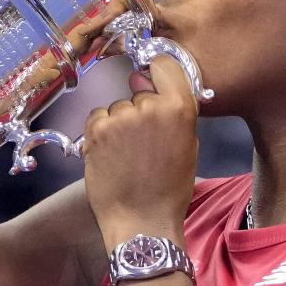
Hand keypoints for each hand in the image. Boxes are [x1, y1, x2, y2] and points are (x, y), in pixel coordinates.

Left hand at [83, 56, 199, 249]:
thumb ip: (173, 111)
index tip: (152, 82)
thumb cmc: (169, 189)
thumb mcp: (188, 144)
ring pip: (117, 107)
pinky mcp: (97, 130)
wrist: (143, 222)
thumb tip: (145, 78)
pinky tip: (111, 156)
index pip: (164, 63)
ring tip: (126, 156)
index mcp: (179, 108)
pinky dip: (101, 133)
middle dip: (139, 110)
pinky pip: (98, 118)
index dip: (156, 72)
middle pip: (139, 92)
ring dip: (119, 125)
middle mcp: (150, 106)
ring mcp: (121, 117)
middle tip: (142, 143)